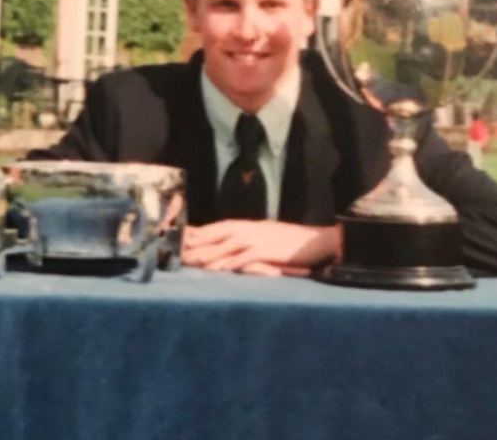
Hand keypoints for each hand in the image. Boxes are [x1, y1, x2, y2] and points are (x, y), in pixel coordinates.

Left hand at [182, 220, 341, 276]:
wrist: (319, 241)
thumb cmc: (294, 243)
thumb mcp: (269, 237)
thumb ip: (251, 241)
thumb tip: (234, 249)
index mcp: (249, 226)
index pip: (219, 227)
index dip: (199, 231)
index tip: (181, 236)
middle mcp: (251, 229)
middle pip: (218, 233)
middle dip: (197, 241)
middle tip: (178, 247)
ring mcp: (259, 238)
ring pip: (227, 244)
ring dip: (209, 252)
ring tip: (191, 260)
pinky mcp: (268, 251)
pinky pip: (245, 257)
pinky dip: (230, 262)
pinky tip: (218, 270)